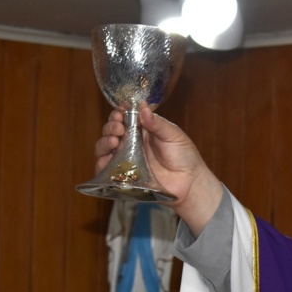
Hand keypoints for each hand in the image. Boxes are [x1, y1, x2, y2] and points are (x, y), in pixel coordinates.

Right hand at [95, 107, 222, 233]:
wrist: (190, 183)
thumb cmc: (185, 156)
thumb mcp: (173, 135)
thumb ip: (157, 123)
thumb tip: (143, 108)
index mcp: (142, 130)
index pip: (124, 118)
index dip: (119, 114)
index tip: (121, 113)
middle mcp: (131, 143)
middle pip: (111, 131)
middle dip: (111, 127)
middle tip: (119, 128)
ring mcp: (126, 159)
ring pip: (104, 148)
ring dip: (104, 142)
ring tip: (114, 141)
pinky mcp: (124, 176)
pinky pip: (106, 170)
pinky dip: (101, 164)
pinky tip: (107, 159)